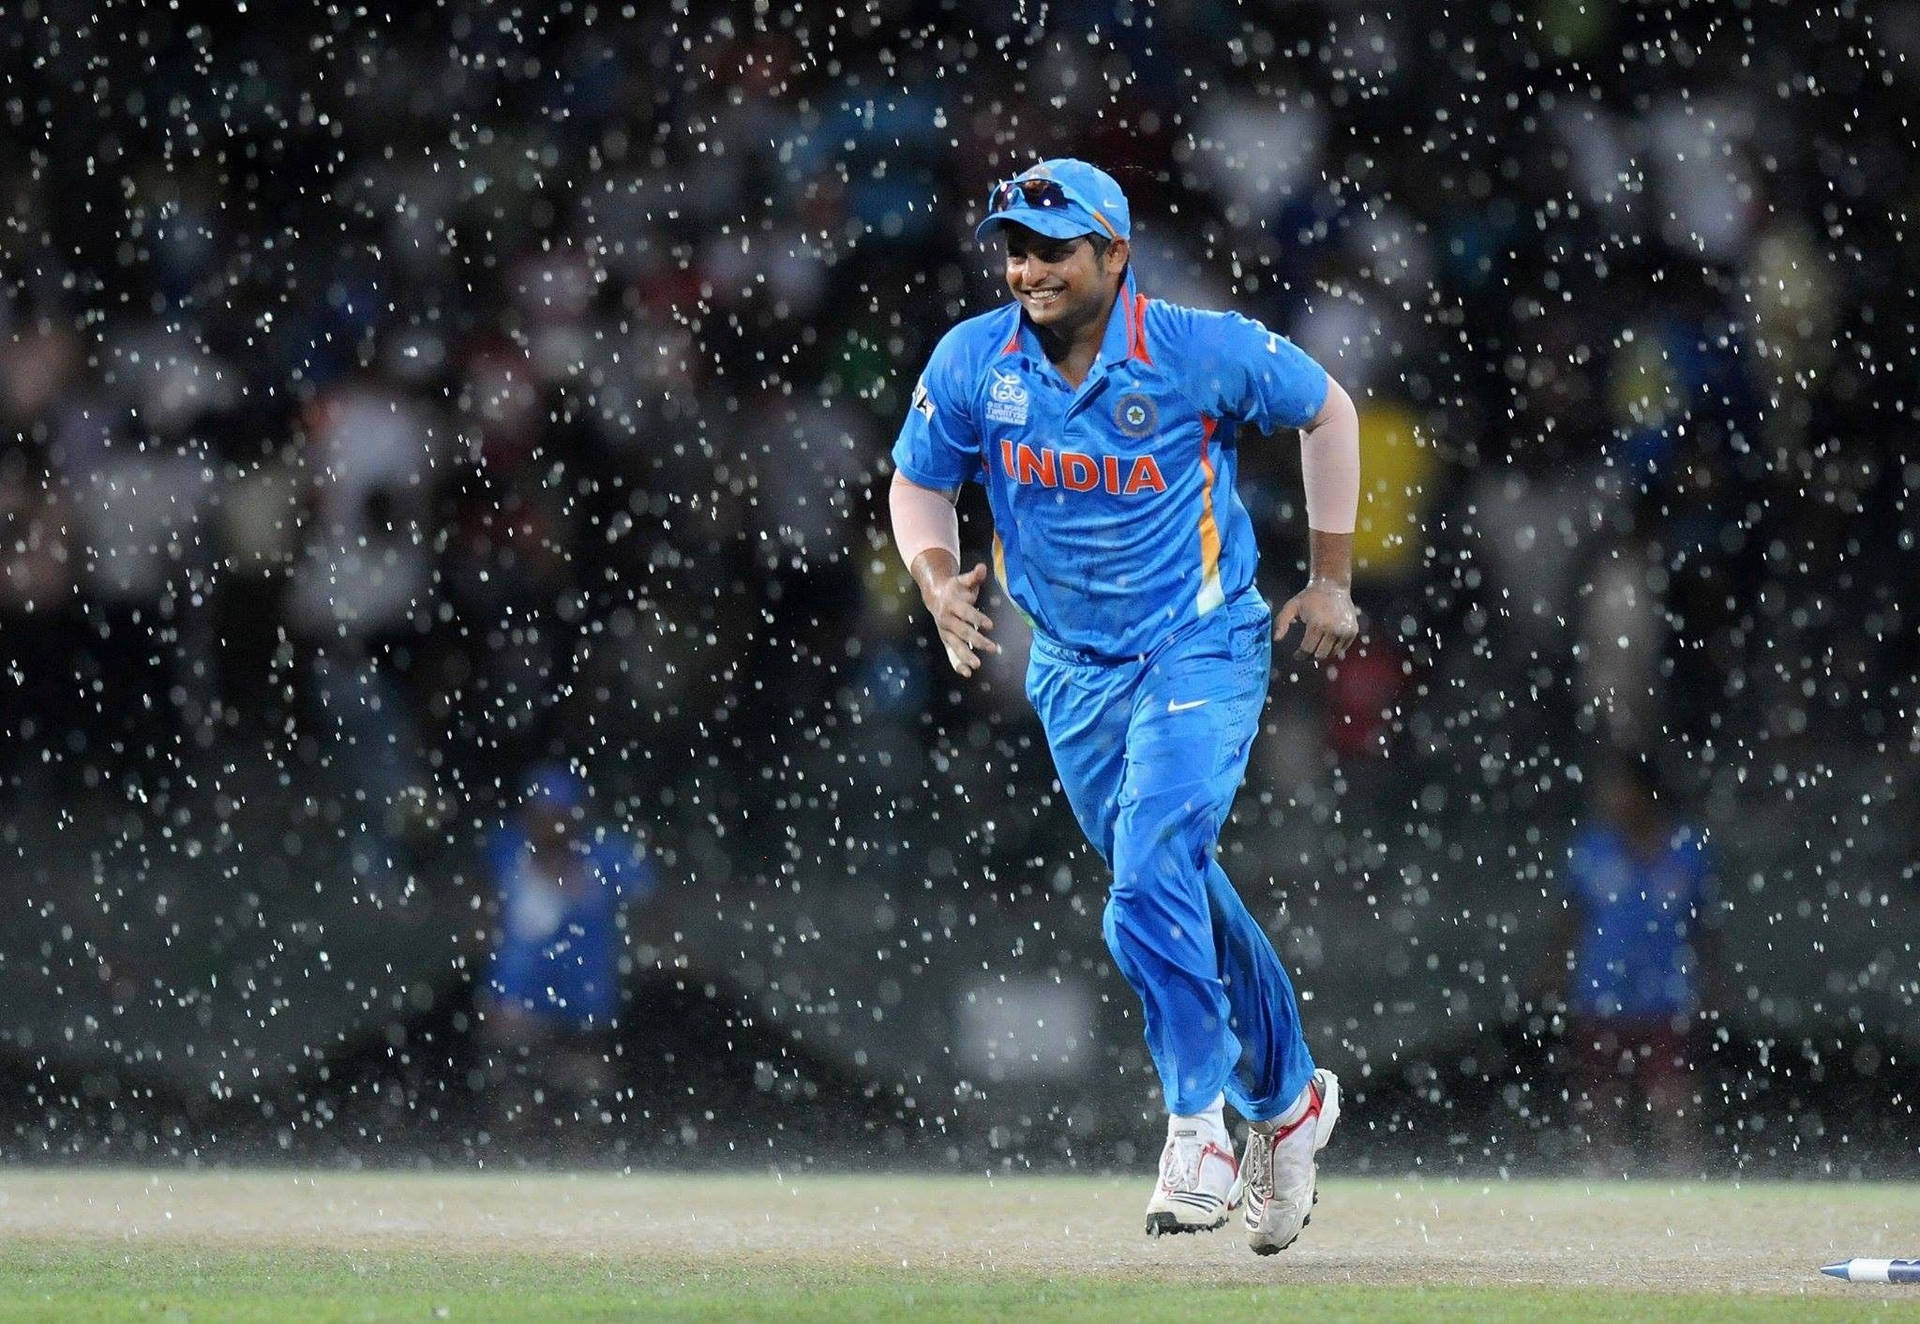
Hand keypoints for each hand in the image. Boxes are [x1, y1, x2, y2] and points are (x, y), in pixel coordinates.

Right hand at [926, 562, 999, 676]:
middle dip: (977, 640)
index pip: (966, 613)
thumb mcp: (963, 580)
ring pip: (955, 646)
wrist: (935, 594)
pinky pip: (950, 654)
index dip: (977, 618)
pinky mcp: (946, 640)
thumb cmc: (955, 588)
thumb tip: (982, 568)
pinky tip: (967, 673)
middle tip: (992, 648)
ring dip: (966, 656)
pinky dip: (957, 664)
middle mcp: (947, 620)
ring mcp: (945, 631)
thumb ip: (974, 576)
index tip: (990, 625)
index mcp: (952, 604)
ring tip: (977, 665)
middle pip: (962, 632)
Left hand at [1274, 578, 1358, 661]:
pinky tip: (1326, 641)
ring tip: (1315, 647)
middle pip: (1320, 655)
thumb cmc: (1309, 597)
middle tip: (1305, 653)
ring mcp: (1345, 631)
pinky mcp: (1352, 631)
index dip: (1300, 655)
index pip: (1307, 650)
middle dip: (1311, 656)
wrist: (1333, 586)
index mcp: (1317, 625)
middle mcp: (1333, 629)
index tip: (1297, 655)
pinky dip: (1333, 648)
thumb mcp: (1292, 606)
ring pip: (1332, 654)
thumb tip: (1276, 639)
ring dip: (1322, 653)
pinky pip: (1342, 648)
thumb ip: (1281, 622)